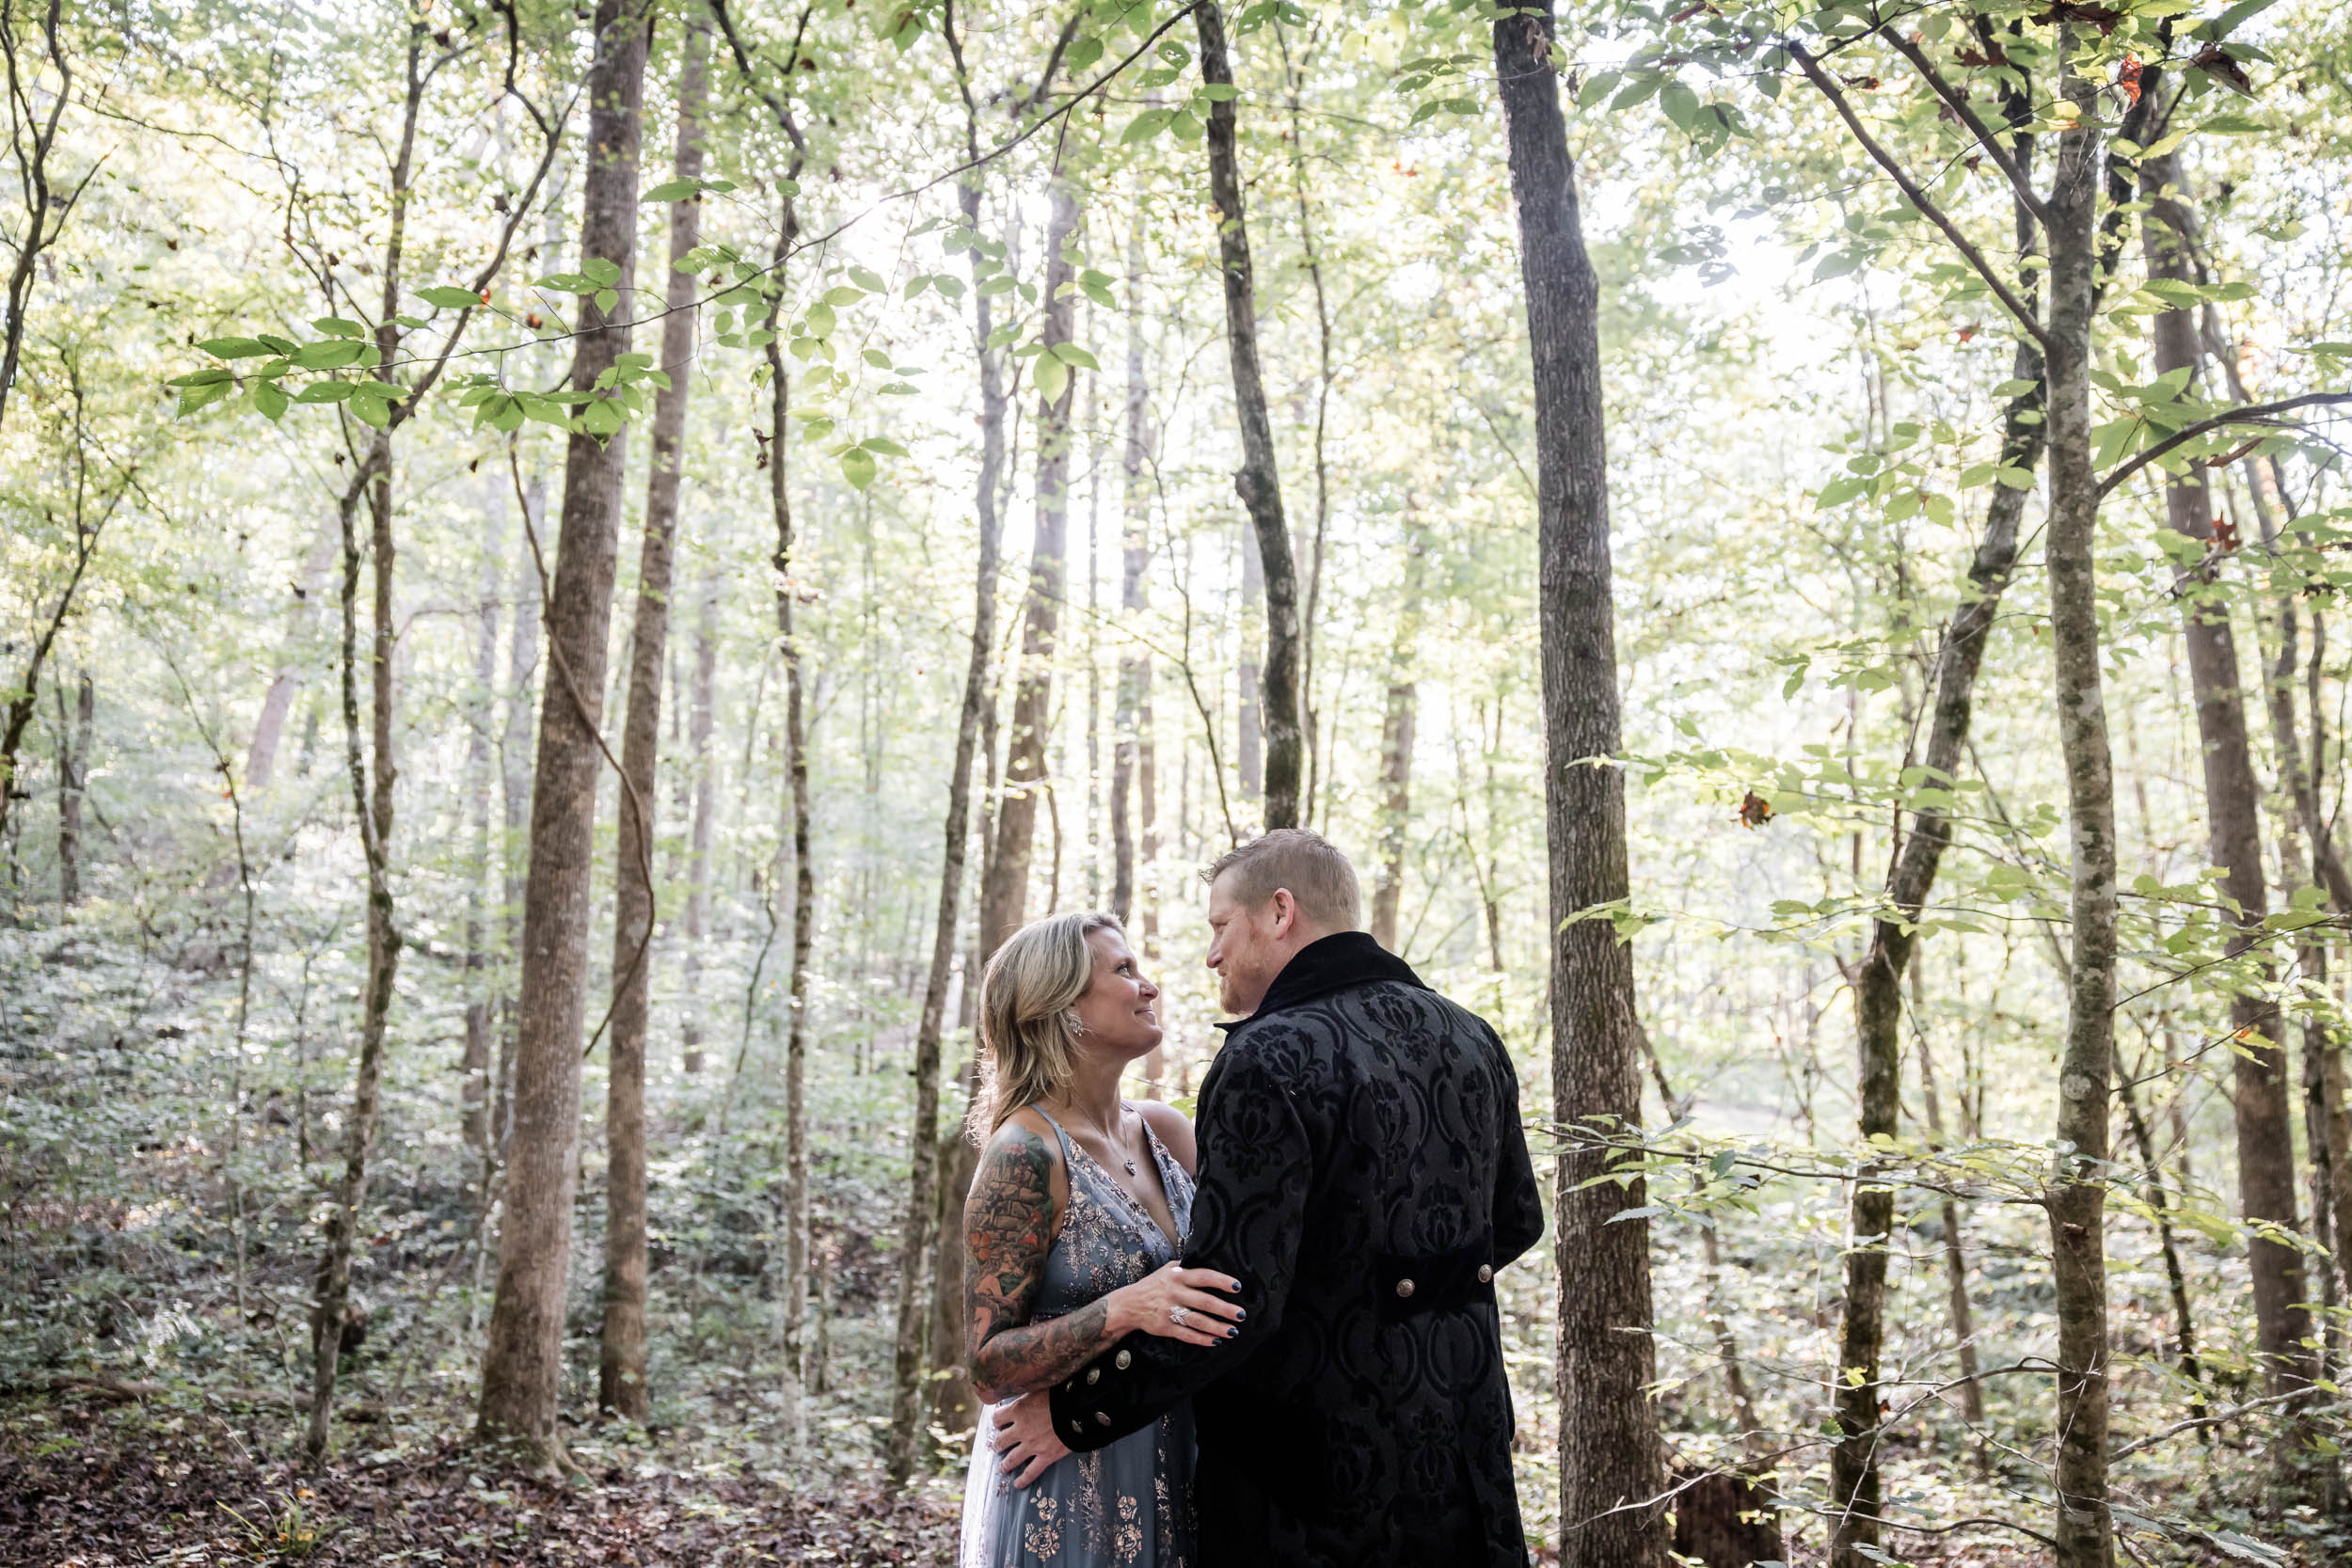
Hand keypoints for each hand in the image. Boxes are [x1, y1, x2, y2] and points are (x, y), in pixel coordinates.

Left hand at [994, 1391, 1069, 1487]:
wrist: (1081, 1408)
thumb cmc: (1062, 1394)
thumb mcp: (1040, 1388)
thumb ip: (1029, 1396)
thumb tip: (1025, 1394)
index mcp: (1018, 1410)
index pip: (997, 1418)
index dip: (997, 1421)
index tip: (999, 1423)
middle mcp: (1021, 1429)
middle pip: (1001, 1441)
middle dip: (998, 1445)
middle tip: (997, 1447)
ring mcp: (1033, 1445)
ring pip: (1012, 1459)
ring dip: (1005, 1464)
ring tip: (1002, 1467)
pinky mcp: (1046, 1456)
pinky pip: (1031, 1472)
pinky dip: (1023, 1480)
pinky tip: (1018, 1484)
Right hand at [1109, 1260, 1246, 1345]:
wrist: (1129, 1303)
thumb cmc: (1154, 1284)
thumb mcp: (1168, 1270)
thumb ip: (1187, 1268)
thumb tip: (1212, 1262)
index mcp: (1177, 1277)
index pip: (1203, 1277)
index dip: (1221, 1281)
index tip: (1237, 1286)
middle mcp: (1174, 1293)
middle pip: (1204, 1302)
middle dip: (1225, 1309)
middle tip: (1241, 1314)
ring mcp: (1169, 1311)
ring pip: (1198, 1321)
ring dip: (1217, 1327)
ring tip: (1233, 1331)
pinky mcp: (1165, 1327)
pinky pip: (1187, 1335)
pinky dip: (1202, 1339)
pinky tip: (1215, 1340)